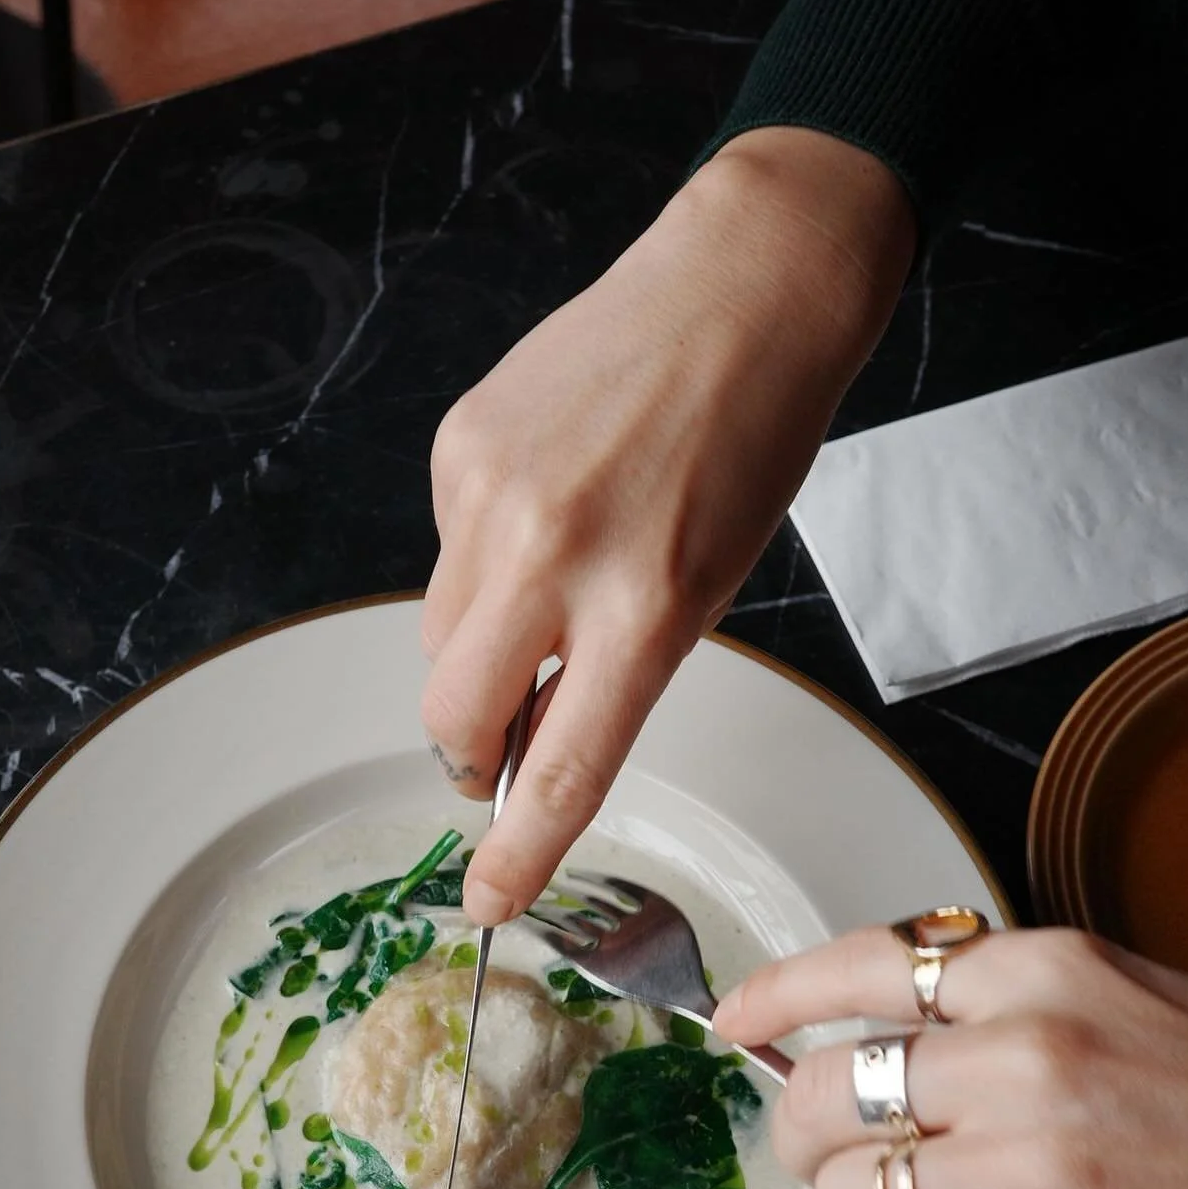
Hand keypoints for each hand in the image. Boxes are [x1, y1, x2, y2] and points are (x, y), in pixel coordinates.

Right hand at [421, 128, 914, 923]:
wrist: (739, 289)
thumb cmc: (748, 447)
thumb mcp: (708, 585)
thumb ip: (613, 670)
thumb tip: (525, 731)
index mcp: (646, 607)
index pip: (560, 770)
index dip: (516, 853)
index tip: (485, 899)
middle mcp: (554, 556)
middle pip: (453, 717)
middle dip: (467, 755)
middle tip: (499, 747)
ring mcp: (492, 497)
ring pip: (439, 636)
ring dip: (479, 649)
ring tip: (550, 582)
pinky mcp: (456, 448)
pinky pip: (444, 552)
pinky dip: (484, 560)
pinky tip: (543, 505)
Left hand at [715, 926, 1187, 1188]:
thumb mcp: (1130, 1005)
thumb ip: (1007, 1010)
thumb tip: (876, 1043)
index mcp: (1047, 973)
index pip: (863, 965)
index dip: (777, 997)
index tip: (733, 1026)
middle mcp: (1032, 1054)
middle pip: (823, 1099)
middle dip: (809, 1146)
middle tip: (840, 1166)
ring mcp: (1046, 1163)